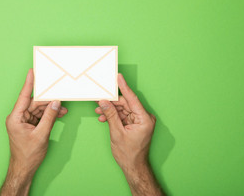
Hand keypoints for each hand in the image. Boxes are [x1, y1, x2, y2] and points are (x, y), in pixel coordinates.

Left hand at [0, 69, 67, 195]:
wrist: (24, 168)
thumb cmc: (28, 154)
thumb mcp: (41, 135)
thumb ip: (49, 117)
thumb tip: (56, 103)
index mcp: (15, 118)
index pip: (24, 96)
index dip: (29, 83)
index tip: (32, 71)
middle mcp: (18, 117)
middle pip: (34, 103)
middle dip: (47, 100)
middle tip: (59, 94)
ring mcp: (24, 121)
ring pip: (39, 109)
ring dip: (50, 108)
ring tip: (62, 108)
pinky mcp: (29, 125)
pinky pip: (40, 115)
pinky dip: (49, 115)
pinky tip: (59, 113)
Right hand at [95, 73, 162, 195]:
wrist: (133, 166)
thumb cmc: (129, 153)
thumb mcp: (117, 132)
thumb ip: (111, 115)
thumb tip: (104, 102)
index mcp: (144, 119)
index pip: (132, 99)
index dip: (124, 87)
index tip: (119, 77)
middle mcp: (144, 118)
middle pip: (126, 103)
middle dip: (112, 102)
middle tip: (100, 98)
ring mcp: (140, 121)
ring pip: (123, 109)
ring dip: (111, 110)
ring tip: (99, 110)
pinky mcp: (135, 124)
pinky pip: (123, 115)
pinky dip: (114, 116)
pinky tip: (104, 117)